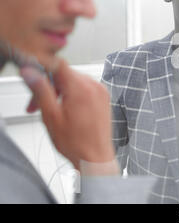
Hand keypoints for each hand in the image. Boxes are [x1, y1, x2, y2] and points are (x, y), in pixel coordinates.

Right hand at [20, 59, 116, 173]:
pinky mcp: (103, 97)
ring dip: (59, 92)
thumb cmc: (76, 143)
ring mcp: (101, 91)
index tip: (33, 77)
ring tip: (51, 111)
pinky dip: (72, 95)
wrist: (95, 157)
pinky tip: (65, 110)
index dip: (42, 68)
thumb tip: (30, 72)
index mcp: (81, 87)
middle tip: (35, 104)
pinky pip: (84, 88)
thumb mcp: (51, 116)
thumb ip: (40, 90)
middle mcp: (94, 85)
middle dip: (48, 87)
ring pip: (73, 82)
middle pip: (64, 74)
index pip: (58, 64)